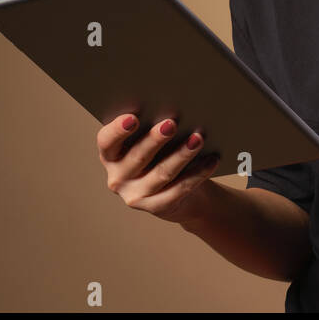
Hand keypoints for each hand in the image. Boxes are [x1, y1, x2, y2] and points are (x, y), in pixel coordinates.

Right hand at [97, 114, 220, 224]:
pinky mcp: (157, 208)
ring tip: (198, 139)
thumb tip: (171, 111)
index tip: (133, 118)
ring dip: (182, 154)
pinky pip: (180, 189)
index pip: (107, 141)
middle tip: (172, 123)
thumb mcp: (151, 143)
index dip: (118, 130)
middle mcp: (118, 178)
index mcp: (111, 155)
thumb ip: (151, 129)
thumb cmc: (162, 156)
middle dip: (156, 139)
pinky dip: (198, 173)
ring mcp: (135, 196)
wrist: (177, 194)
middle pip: (138, 156)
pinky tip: (211, 159)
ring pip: (162, 173)